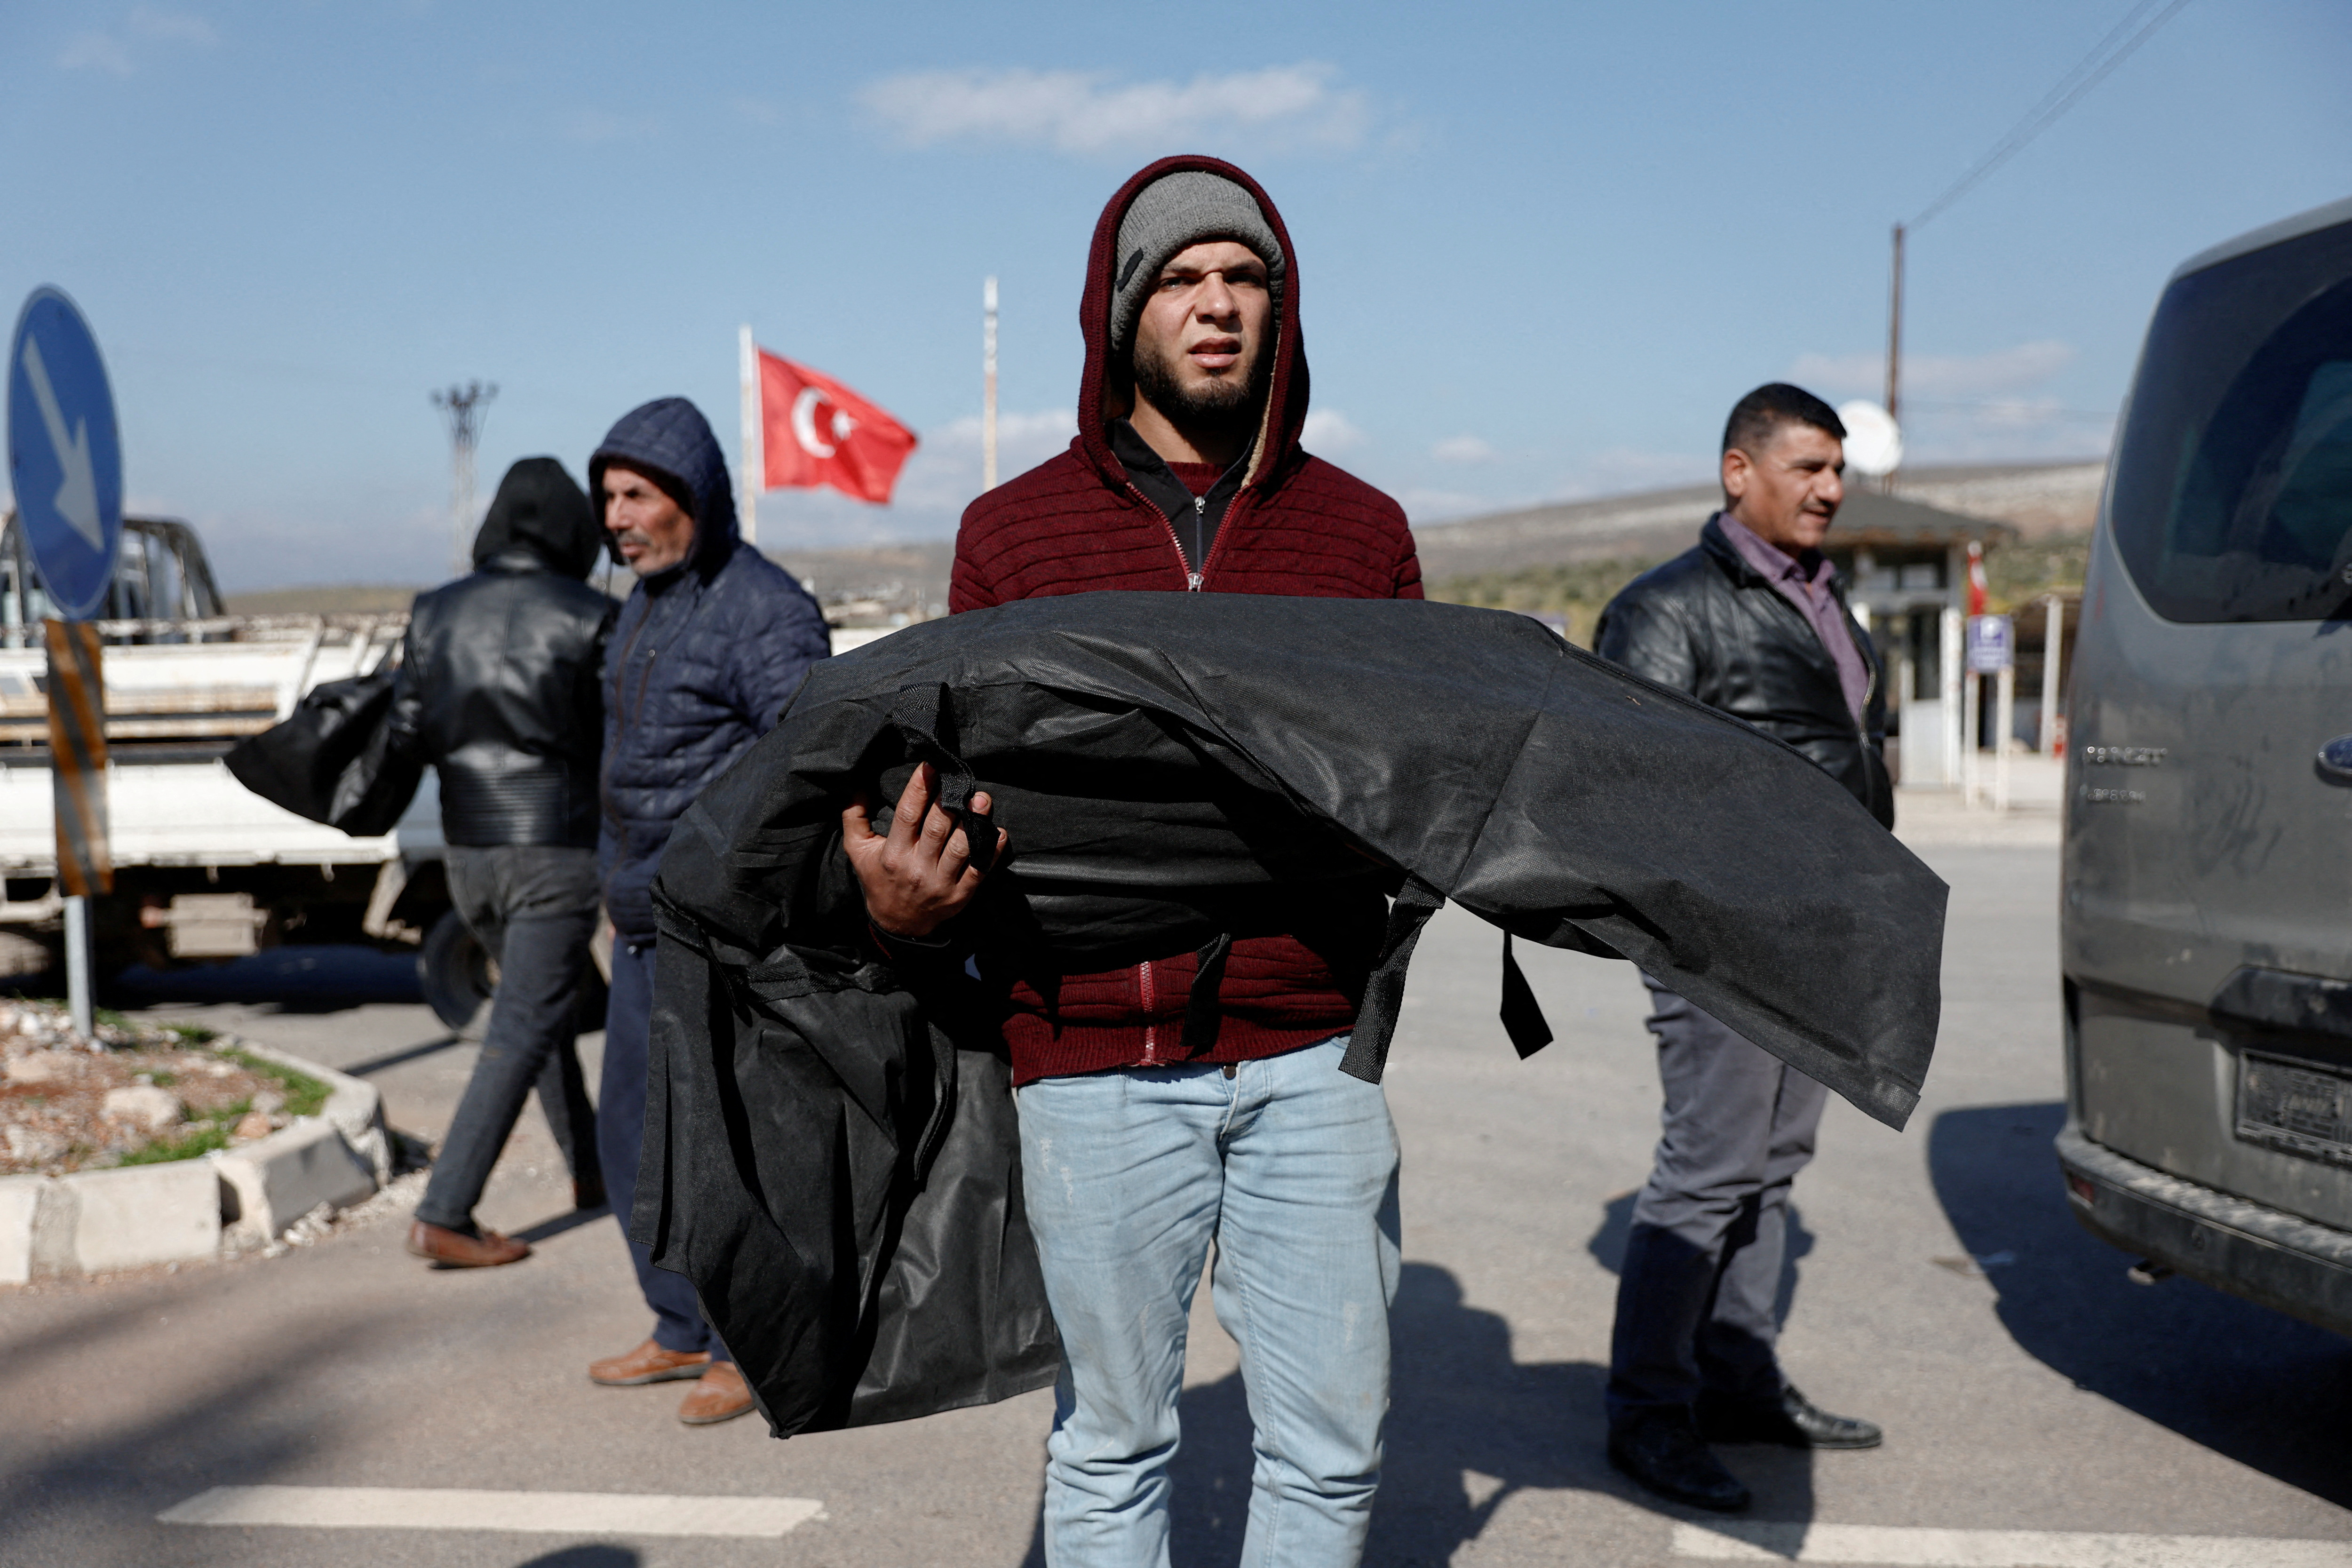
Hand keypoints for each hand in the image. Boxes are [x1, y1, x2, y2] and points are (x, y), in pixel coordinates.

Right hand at [842, 762, 1006, 938]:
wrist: (897, 923)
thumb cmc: (879, 878)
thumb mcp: (857, 851)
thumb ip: (854, 818)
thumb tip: (858, 787)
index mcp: (893, 853)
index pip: (907, 814)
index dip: (919, 788)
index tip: (931, 766)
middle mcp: (916, 867)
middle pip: (936, 828)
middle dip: (951, 801)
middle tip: (963, 779)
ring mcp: (940, 883)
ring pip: (960, 848)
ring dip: (973, 823)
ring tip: (983, 801)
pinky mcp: (959, 895)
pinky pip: (978, 872)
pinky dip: (990, 852)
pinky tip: (998, 833)